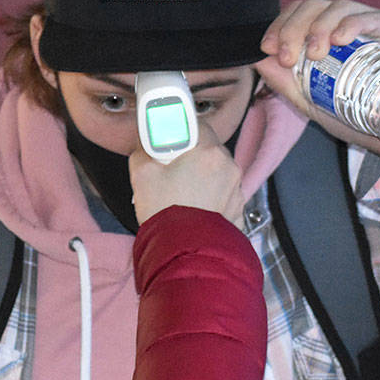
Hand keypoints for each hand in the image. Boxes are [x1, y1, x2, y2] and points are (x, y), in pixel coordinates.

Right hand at [129, 120, 244, 226]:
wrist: (184, 253)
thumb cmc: (166, 214)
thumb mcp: (142, 176)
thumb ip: (143, 153)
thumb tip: (144, 149)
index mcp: (209, 154)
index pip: (199, 125)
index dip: (182, 129)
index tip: (171, 138)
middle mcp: (229, 169)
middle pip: (210, 150)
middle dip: (192, 155)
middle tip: (172, 169)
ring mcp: (236, 192)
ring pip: (218, 174)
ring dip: (203, 178)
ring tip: (182, 193)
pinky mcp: (237, 211)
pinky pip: (223, 196)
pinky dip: (211, 198)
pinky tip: (194, 209)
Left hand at [254, 0, 379, 156]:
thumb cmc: (360, 119)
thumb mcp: (315, 105)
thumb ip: (287, 84)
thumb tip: (259, 60)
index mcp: (330, 36)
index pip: (300, 15)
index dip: (281, 25)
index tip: (268, 48)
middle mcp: (351, 24)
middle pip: (315, 6)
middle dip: (294, 27)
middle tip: (289, 57)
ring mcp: (377, 23)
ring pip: (340, 6)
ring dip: (320, 27)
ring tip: (314, 54)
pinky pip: (375, 17)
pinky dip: (354, 23)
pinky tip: (341, 38)